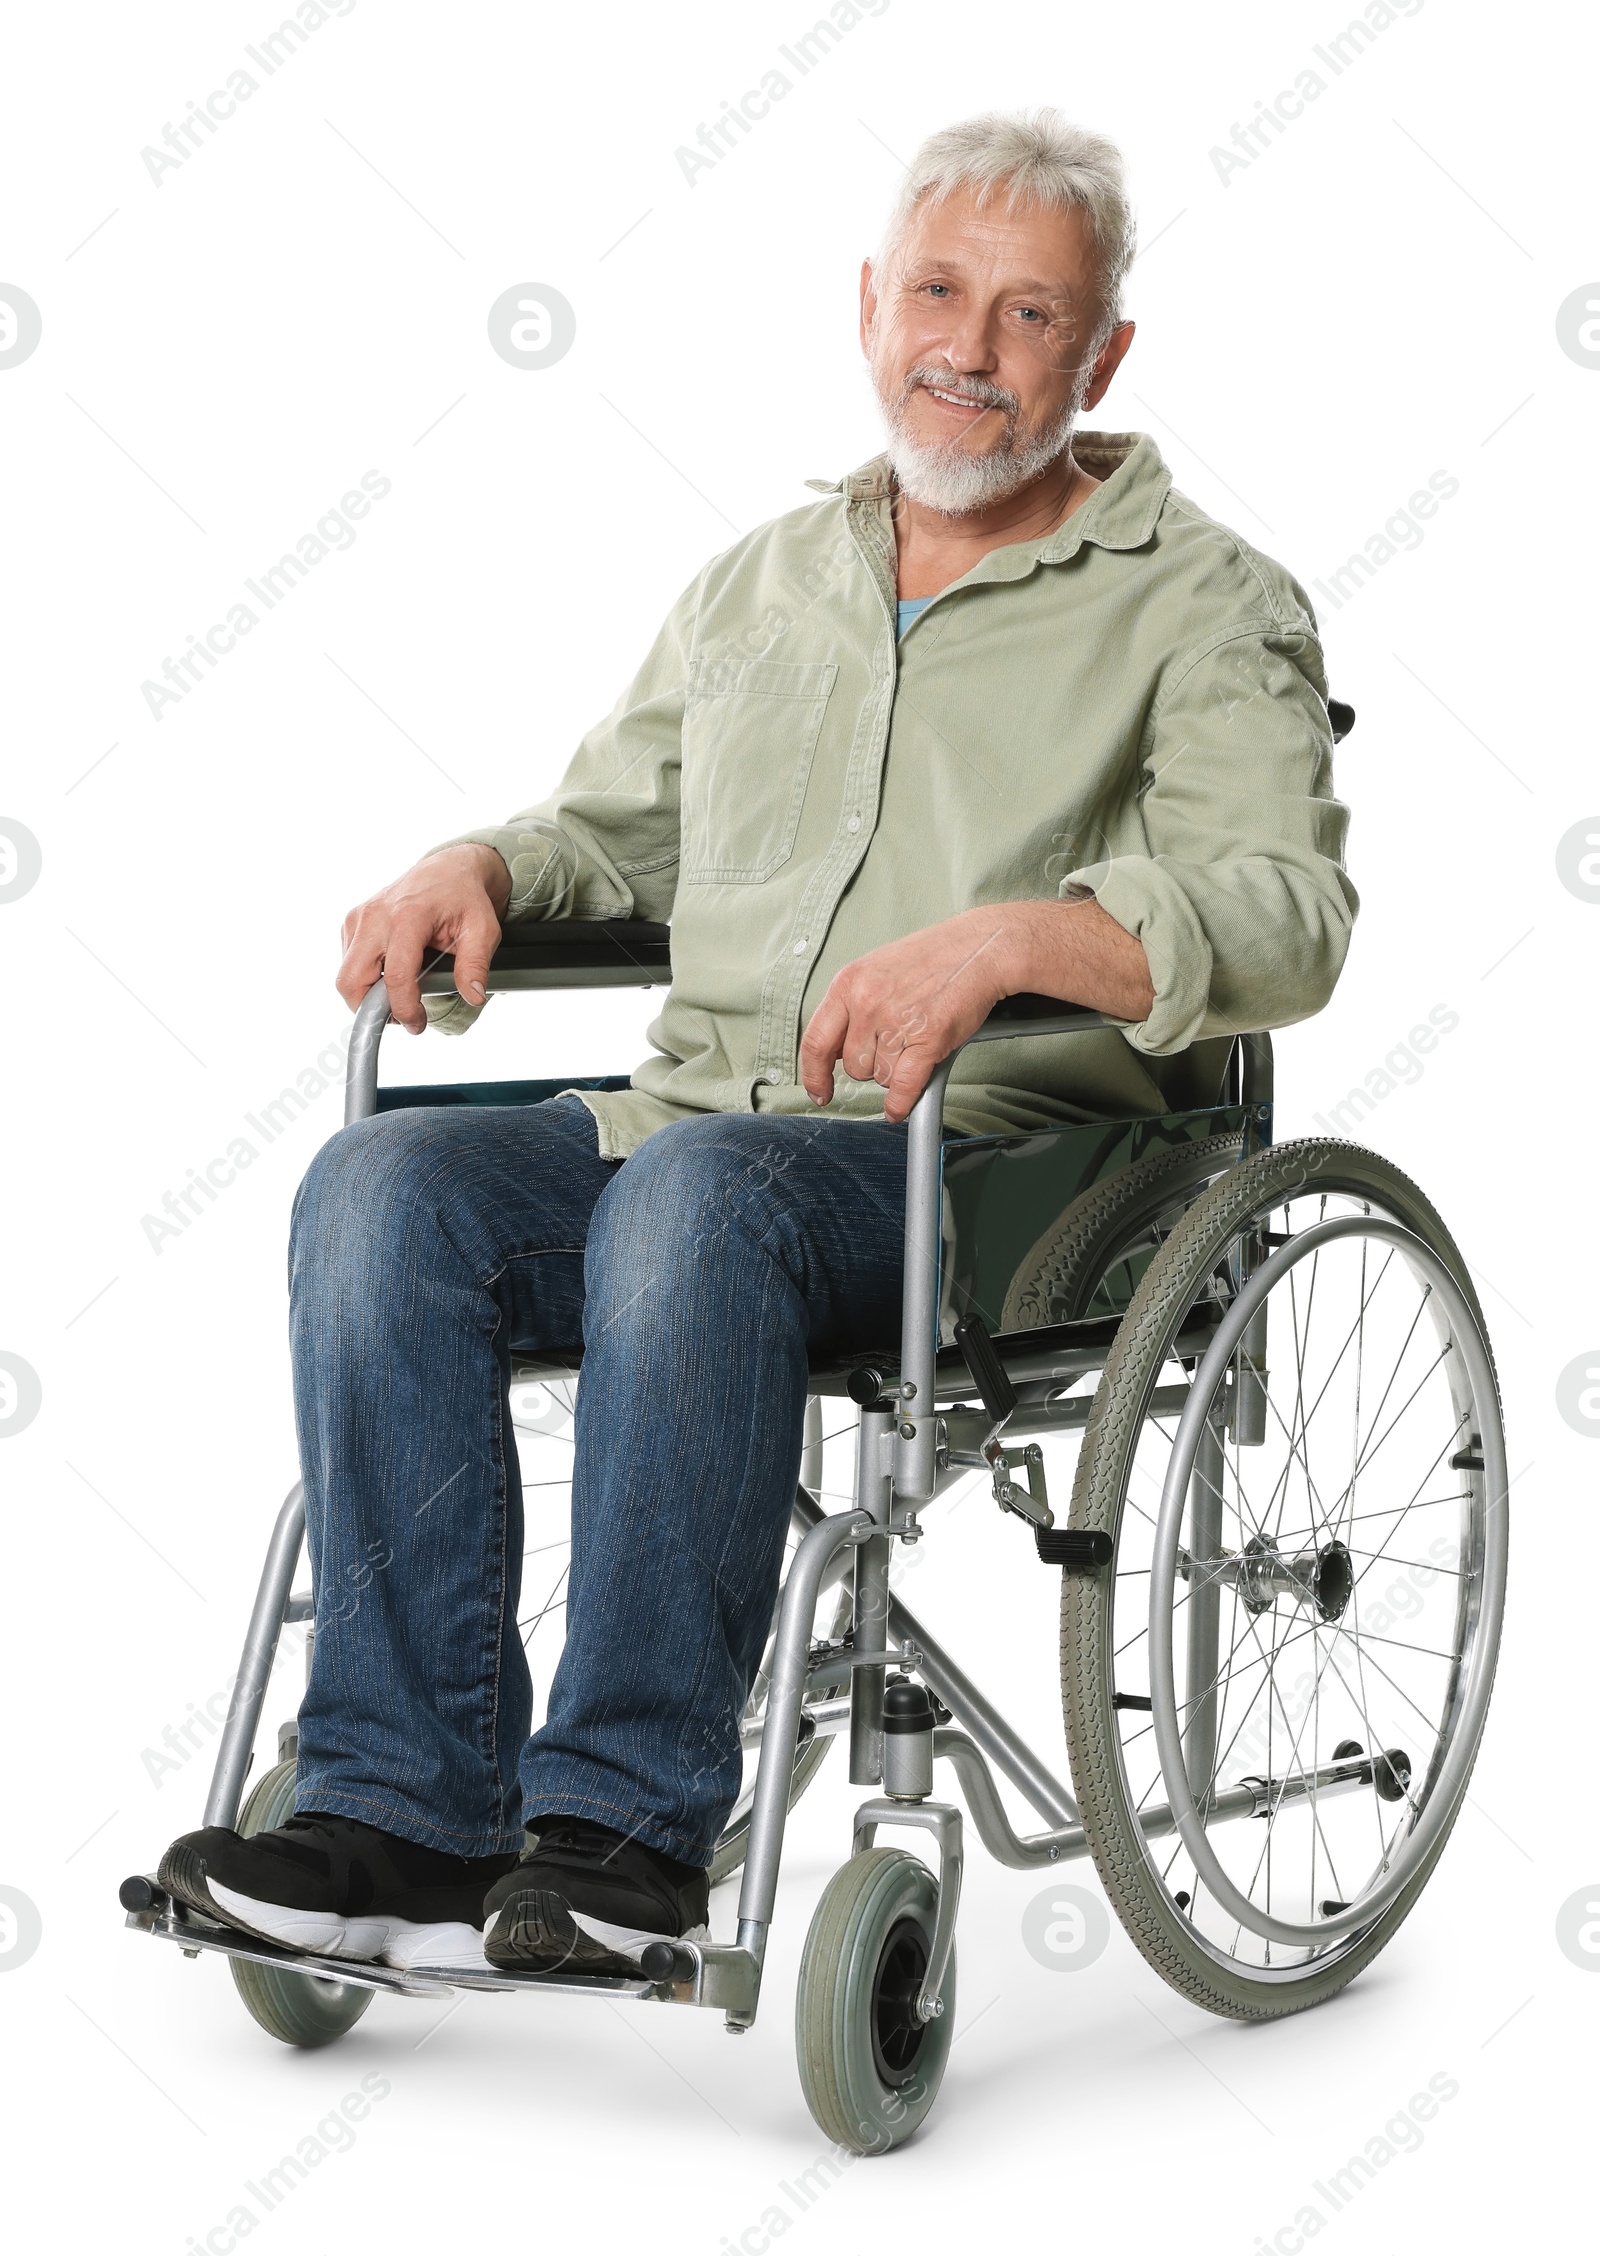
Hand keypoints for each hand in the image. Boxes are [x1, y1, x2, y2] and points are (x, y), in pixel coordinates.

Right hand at [337, 844, 511, 1033]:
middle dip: (370, 1011)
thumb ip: (476, 964)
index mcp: (408, 917)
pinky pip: (347, 963)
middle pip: (351, 981)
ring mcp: (359, 918)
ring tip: (400, 995)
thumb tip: (472, 996)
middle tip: (400, 1017)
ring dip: (367, 995)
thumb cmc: (464, 898)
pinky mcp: (352, 922)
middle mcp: (376, 916)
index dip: (404, 1009)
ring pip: (345, 975)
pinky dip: (364, 978)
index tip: (417, 1024)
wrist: (448, 870)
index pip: (394, 976)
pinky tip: (390, 973)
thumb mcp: (483, 930)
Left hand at [799, 898, 1153, 1121]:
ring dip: (894, 1073)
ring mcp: (896, 1022)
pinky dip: (900, 1103)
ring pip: (880, 1076)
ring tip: (915, 1044)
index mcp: (849, 983)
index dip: (813, 1075)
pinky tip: (900, 1106)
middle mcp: (867, 1003)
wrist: (980, 948)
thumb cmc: (934, 958)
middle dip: (871, 1067)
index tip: (818, 1091)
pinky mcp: (927, 1039)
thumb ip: (853, 1006)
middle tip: (894, 1048)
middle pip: (853, 1066)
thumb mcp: (877, 969)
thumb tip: (836, 1051)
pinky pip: (902, 1087)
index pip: (816, 1042)